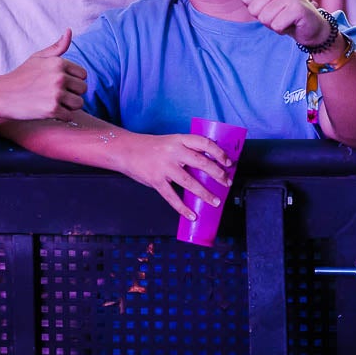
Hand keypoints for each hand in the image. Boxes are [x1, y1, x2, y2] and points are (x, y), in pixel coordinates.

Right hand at [0, 29, 86, 121]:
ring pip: (79, 103)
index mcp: (58, 63)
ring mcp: (56, 93)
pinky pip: (70, 116)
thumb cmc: (21, 76)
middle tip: (55, 94)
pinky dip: (61, 117)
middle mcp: (59, 77)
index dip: (73, 81)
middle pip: (83, 89)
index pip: (83, 75)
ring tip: (53, 102)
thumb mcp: (38, 57)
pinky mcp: (52, 109)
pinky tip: (48, 111)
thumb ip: (57, 47)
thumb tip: (69, 31)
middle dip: (72, 93)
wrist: (0, 95)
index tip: (60, 84)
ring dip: (69, 106)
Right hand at [114, 131, 232, 219]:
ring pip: (190, 182)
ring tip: (215, 202)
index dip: (219, 153)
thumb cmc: (151, 148)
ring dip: (205, 194)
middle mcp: (173, 151)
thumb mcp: (170, 142)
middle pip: (201, 162)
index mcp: (179, 139)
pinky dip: (183, 208)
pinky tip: (192, 215)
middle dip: (217, 174)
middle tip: (227, 183)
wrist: (126, 150)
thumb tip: (208, 166)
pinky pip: (172, 197)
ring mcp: (164, 166)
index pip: (204, 143)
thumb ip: (186, 151)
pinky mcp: (155, 180)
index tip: (229, 162)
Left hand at [241, 0, 327, 44]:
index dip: (256, 10)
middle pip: (253, 10)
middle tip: (279, 16)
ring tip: (286, 20)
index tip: (271, 8)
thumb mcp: (269, 0)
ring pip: (265, 19)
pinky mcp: (298, 8)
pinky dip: (282, 30)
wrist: (311, 26)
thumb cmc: (287, 13)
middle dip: (264, 19)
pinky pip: (277, 25)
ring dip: (274, 25)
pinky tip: (292, 24)